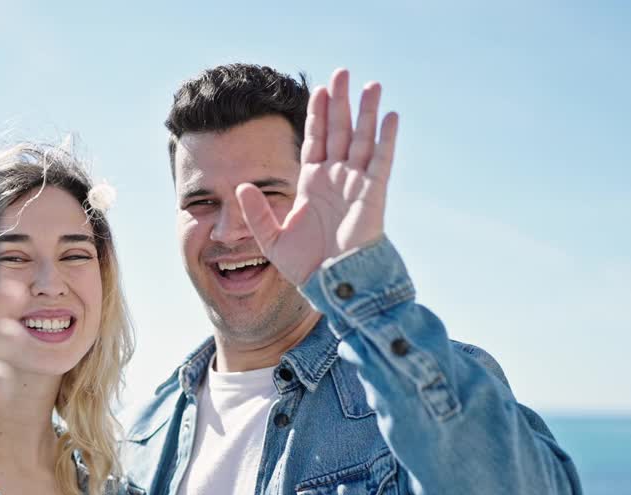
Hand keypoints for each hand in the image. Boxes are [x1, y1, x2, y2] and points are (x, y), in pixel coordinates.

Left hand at [237, 68, 399, 284]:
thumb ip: (256, 212)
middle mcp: (336, 179)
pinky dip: (386, 139)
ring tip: (370, 84)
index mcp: (312, 184)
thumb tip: (240, 186)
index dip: (317, 116)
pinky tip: (390, 116)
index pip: (316, 141)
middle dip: (340, 102)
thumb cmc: (306, 266)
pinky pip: (381, 161)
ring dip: (366, 112)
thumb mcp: (271, 239)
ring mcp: (356, 185)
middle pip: (339, 131)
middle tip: (342, 72)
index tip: (318, 89)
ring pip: (362, 140)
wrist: (332, 285)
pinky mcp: (373, 195)